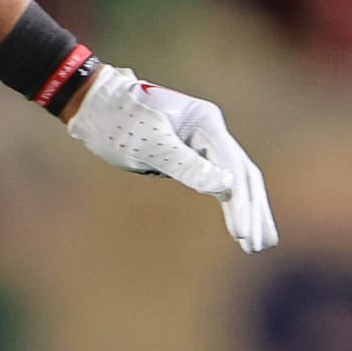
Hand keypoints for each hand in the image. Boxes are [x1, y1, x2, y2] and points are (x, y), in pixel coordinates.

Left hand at [66, 66, 278, 253]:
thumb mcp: (147, 145)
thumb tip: (226, 186)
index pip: (233, 167)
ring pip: (236, 179)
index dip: (240, 203)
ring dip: (248, 210)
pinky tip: (240, 227)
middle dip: (252, 210)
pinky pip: (219, 181)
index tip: (242, 234)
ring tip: (259, 245)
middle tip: (259, 245)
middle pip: (243, 173)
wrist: (92, 104)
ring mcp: (202, 141)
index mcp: (204, 121)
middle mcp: (209, 129)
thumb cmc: (116, 121)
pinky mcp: (190, 153)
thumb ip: (185, 164)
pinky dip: (230, 203)